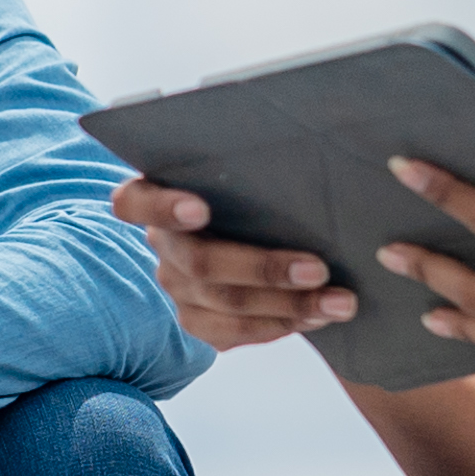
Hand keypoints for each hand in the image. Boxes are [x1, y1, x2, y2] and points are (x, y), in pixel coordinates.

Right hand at [111, 175, 358, 354]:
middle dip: (264, 269)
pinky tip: (318, 316)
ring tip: (338, 302)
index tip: (200, 208)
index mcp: (155, 197)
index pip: (136, 202)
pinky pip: (234, 334)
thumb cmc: (250, 185)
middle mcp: (162, 245)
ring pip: (225, 305)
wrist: (248, 228)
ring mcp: (176, 288)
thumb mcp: (244, 167)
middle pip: (201, 264)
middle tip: (319, 269)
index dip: (164, 208)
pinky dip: (280, 325)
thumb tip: (312, 141)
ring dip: (288, 305)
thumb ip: (255, 161)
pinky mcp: (197, 320)